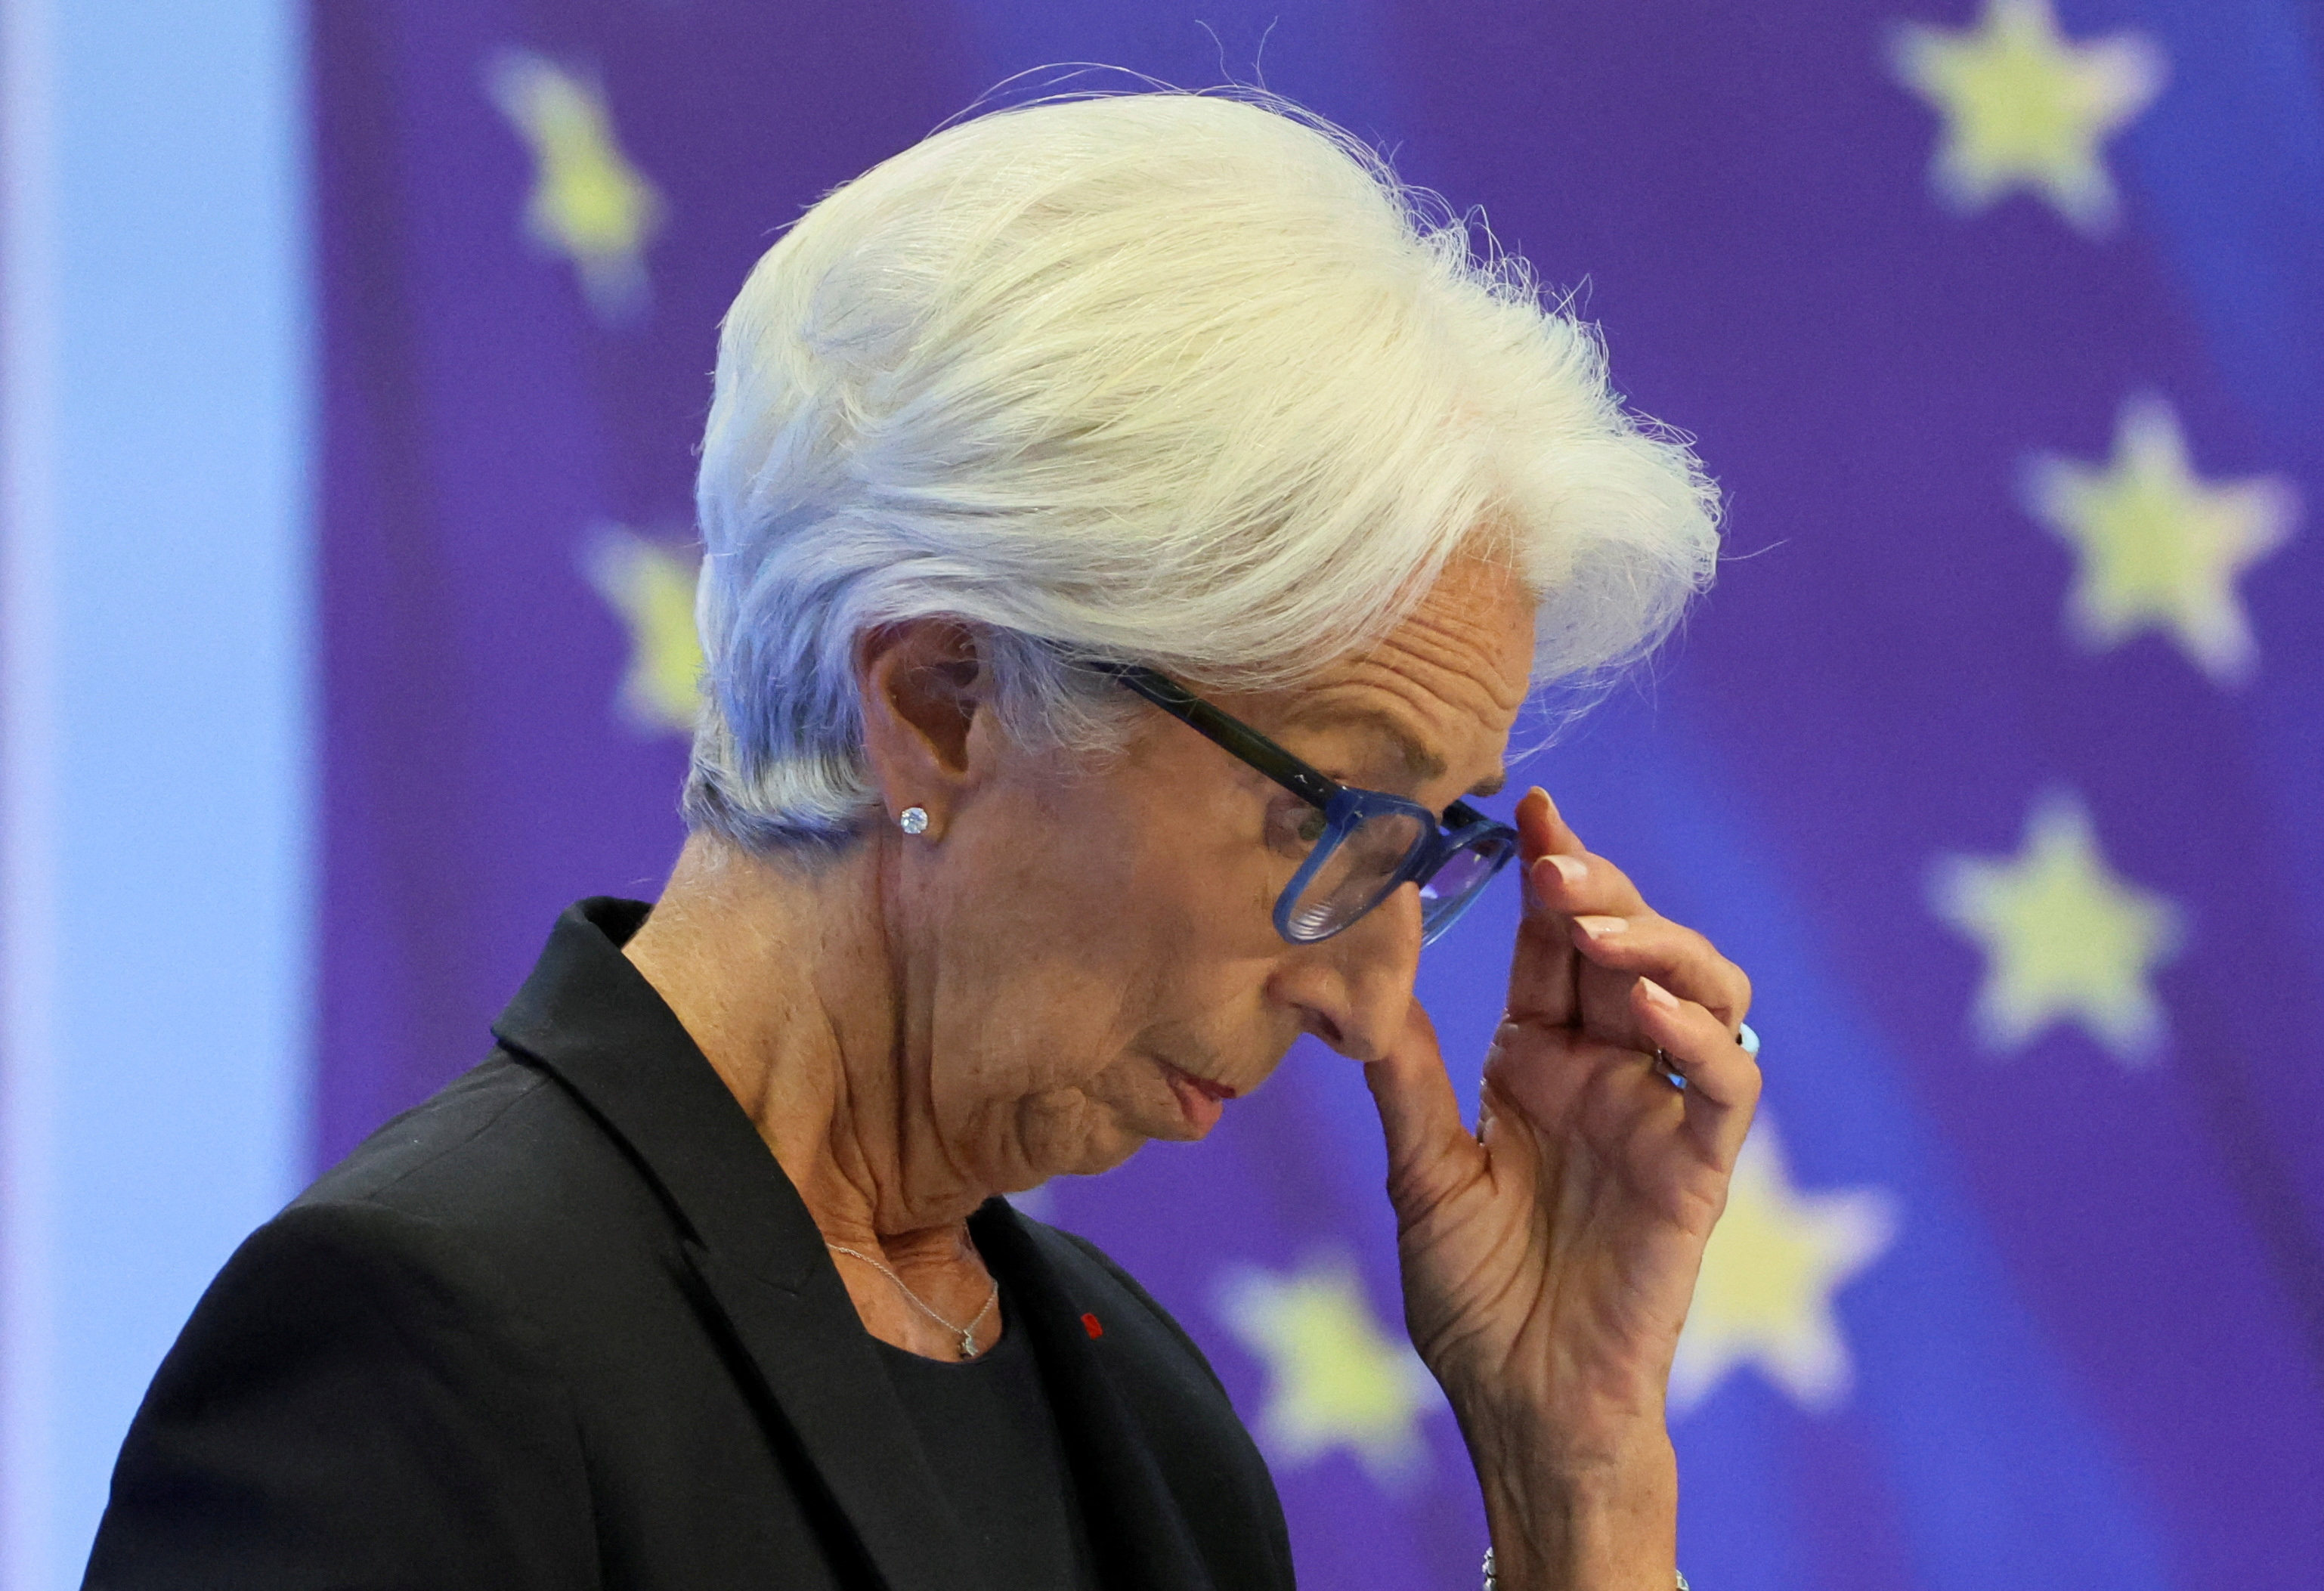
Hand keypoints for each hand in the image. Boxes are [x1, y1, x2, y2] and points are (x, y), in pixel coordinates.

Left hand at [1362, 788, 1757, 1588]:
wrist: (1521, 1406)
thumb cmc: (1473, 1299)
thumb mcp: (1421, 1169)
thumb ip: (1407, 1074)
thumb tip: (1361, 971)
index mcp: (1539, 1059)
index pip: (1552, 943)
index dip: (1550, 872)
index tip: (1527, 807)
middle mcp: (1607, 1070)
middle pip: (1628, 943)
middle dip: (1598, 886)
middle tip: (1550, 856)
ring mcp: (1660, 1112)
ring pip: (1702, 986)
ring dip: (1656, 940)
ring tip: (1593, 922)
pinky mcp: (1701, 1166)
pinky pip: (1728, 1079)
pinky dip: (1703, 1031)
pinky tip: (1650, 1007)